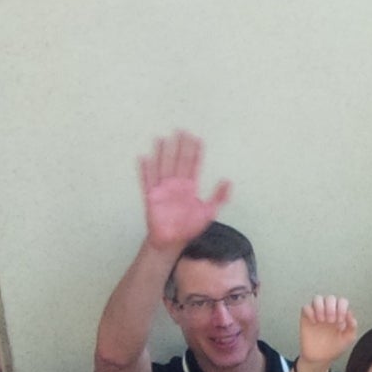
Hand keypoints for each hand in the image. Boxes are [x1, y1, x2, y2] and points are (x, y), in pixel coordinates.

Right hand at [139, 131, 230, 251]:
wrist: (172, 241)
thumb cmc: (189, 227)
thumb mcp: (209, 212)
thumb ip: (218, 197)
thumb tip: (228, 180)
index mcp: (189, 186)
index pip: (192, 165)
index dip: (195, 152)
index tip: (197, 138)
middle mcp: (175, 184)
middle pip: (178, 161)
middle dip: (179, 146)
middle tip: (181, 130)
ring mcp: (162, 189)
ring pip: (162, 167)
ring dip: (162, 153)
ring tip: (162, 139)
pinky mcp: (151, 197)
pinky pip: (147, 181)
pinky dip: (145, 170)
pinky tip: (144, 158)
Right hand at [297, 295, 355, 371]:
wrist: (320, 358)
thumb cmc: (334, 347)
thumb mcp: (347, 339)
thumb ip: (352, 326)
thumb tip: (350, 314)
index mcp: (340, 314)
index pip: (342, 301)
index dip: (342, 308)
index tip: (340, 321)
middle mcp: (328, 311)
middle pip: (330, 298)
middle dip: (331, 308)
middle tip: (331, 321)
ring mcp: (317, 314)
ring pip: (317, 298)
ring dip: (320, 307)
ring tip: (322, 320)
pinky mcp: (306, 318)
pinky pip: (306, 307)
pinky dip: (310, 312)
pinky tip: (314, 323)